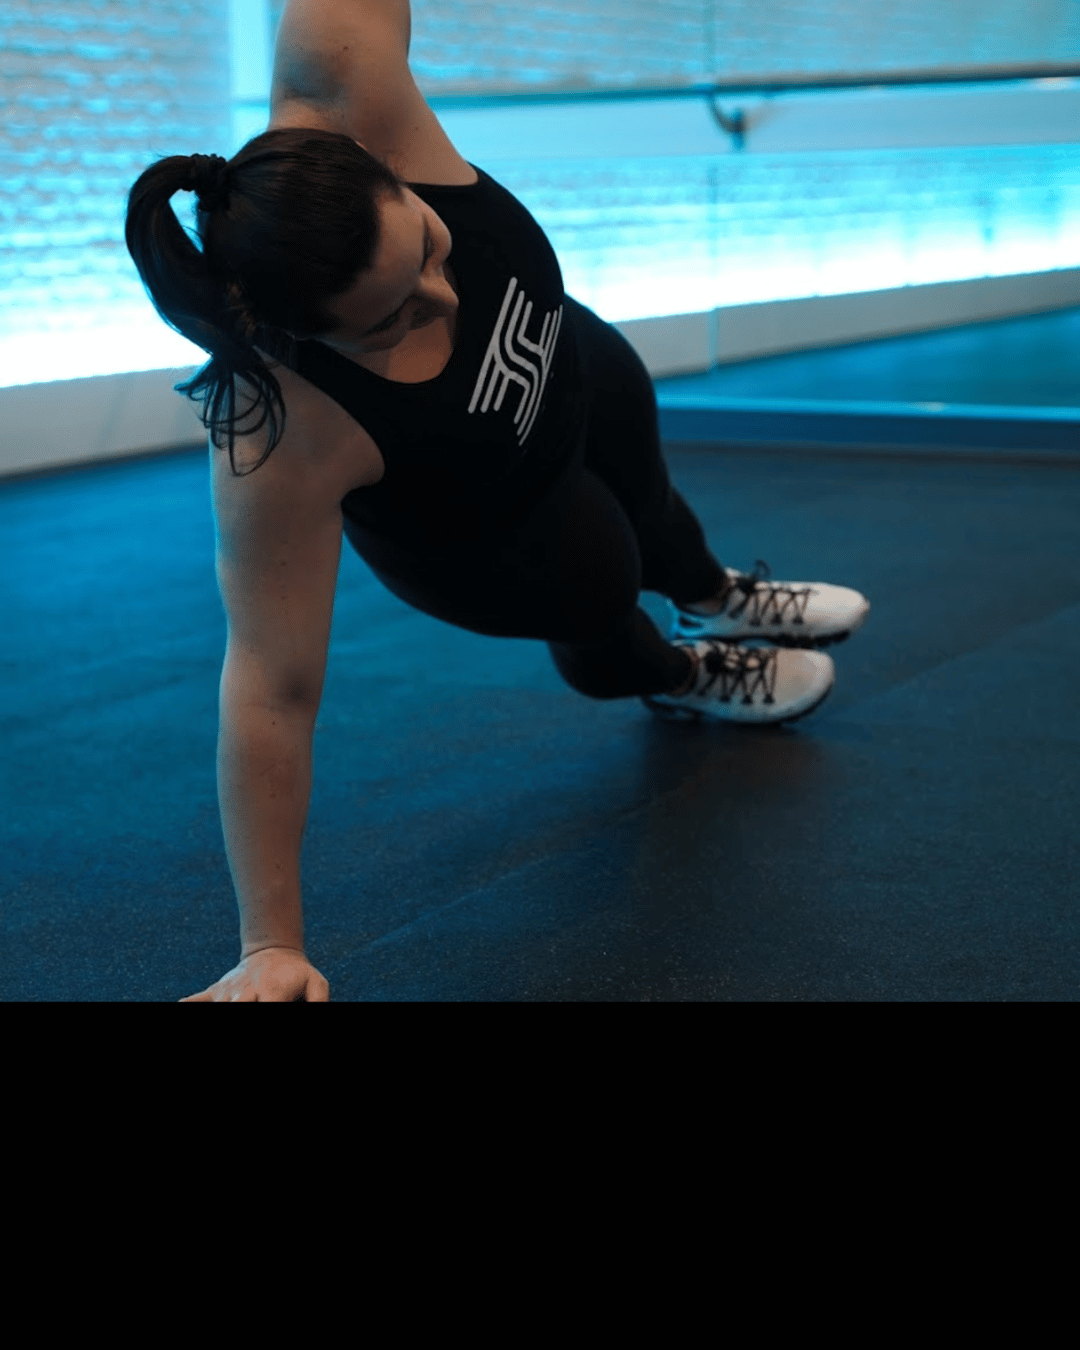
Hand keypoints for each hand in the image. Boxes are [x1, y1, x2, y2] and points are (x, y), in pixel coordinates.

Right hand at [180, 947, 329, 1001]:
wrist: (273, 949)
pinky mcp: (216, 991)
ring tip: (226, 1005)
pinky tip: (179, 1005)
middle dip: (237, 1011)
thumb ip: (318, 1002)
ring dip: (219, 1007)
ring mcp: (228, 991)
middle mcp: (247, 991)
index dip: (264, 1012)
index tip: (265, 1011)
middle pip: (238, 1007)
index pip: (268, 1007)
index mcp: (273, 991)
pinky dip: (187, 1003)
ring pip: (219, 1005)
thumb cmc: (297, 973)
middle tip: (241, 1010)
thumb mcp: (316, 984)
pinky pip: (196, 1000)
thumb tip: (319, 1013)